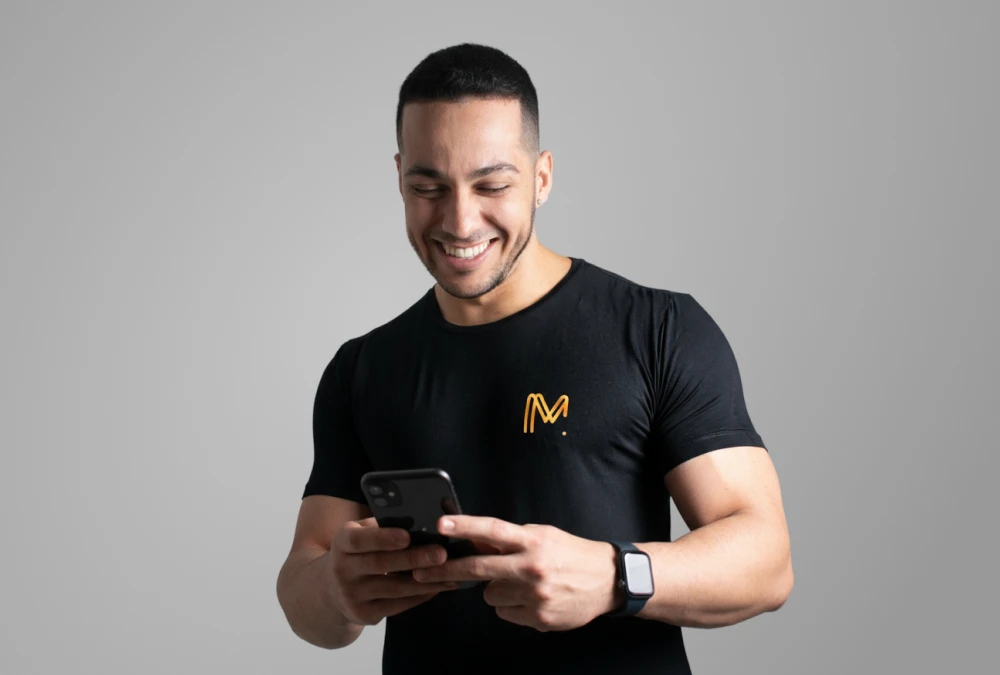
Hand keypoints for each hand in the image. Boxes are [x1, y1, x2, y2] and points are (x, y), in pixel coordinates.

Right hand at [329, 517, 461, 625]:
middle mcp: (342, 570)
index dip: (383, 538)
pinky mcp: (364, 614)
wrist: (330, 591)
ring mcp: (352, 595)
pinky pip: (398, 605)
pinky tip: (438, 587)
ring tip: (450, 573)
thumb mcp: (360, 534)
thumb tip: (421, 520)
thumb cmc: (357, 553)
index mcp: (342, 543)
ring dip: (425, 581)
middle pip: (380, 564)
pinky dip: (420, 596)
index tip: (407, 535)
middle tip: (441, 553)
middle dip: (413, 558)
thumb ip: (382, 526)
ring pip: (394, 588)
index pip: (359, 540)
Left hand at [411, 515, 618, 631]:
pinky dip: (511, 606)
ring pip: (489, 594)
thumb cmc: (571, 554)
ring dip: (495, 588)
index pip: (493, 530)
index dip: (465, 527)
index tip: (441, 525)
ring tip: (519, 582)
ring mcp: (535, 596)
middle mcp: (532, 567)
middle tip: (423, 571)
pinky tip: (531, 598)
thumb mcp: (542, 535)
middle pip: (478, 568)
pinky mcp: (539, 618)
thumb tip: (475, 541)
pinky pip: (505, 612)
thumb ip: (511, 539)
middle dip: (446, 569)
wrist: (608, 580)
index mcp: (533, 541)